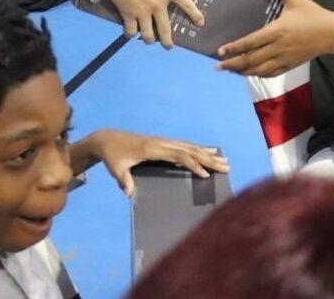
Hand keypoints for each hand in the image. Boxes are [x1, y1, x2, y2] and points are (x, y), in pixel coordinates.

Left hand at [79, 129, 229, 196]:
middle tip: (226, 166)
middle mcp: (161, 143)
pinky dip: (197, 149)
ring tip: (223, 159)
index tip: (206, 174)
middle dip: (208, 159)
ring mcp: (162, 141)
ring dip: (206, 153)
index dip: (193, 164)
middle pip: (190, 150)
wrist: (107, 139)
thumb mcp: (116, 169)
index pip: (179, 156)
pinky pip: (183, 145)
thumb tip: (129, 194)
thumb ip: (123, 180)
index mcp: (153, 149)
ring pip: (189, 146)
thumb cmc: (112, 156)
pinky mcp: (162, 143)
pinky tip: (207, 151)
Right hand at [105, 0, 203, 47]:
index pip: (187, 5)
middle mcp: (157, 6)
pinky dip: (131, 33)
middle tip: (170, 47)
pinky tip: (131, 33)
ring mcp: (142, 12)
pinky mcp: (127, 14)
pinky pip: (130, 30)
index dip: (195, 15)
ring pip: (148, 34)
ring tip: (150, 41)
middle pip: (165, 29)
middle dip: (168, 41)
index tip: (200, 24)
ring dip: (150, 39)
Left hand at [215, 0, 333, 76]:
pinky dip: (258, 74)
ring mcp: (284, 58)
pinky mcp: (290, 65)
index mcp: (277, 30)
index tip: (220, 51)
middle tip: (218, 66)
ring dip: (243, 71)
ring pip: (259, 69)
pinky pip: (271, 73)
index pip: (251, 42)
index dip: (234, 48)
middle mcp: (278, 47)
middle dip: (233, 64)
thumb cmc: (313, 15)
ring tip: (230, 70)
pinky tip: (250, 74)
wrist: (333, 33)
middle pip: (251, 60)